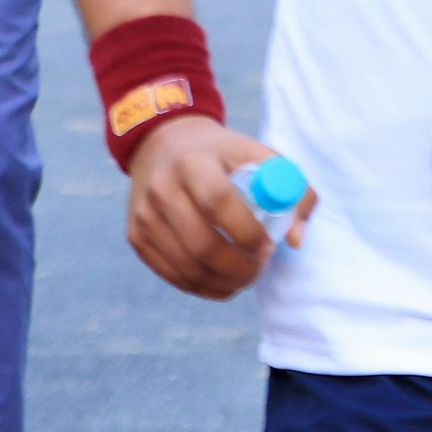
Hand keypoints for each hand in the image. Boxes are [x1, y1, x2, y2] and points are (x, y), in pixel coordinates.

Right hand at [125, 114, 310, 299]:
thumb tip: (295, 240)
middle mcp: (162, 189)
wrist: (163, 144)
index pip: (219, 202)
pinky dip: (203, 287)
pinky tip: (224, 281)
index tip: (270, 246)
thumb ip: (292, 190)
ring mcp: (144, 216)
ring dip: (224, 283)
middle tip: (260, 268)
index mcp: (194, 162)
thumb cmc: (221, 154)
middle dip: (239, 268)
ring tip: (246, 276)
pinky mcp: (136, 237)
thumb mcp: (257, 155)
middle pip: (202, 245)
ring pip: (187, 268)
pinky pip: (172, 275)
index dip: (248, 233)